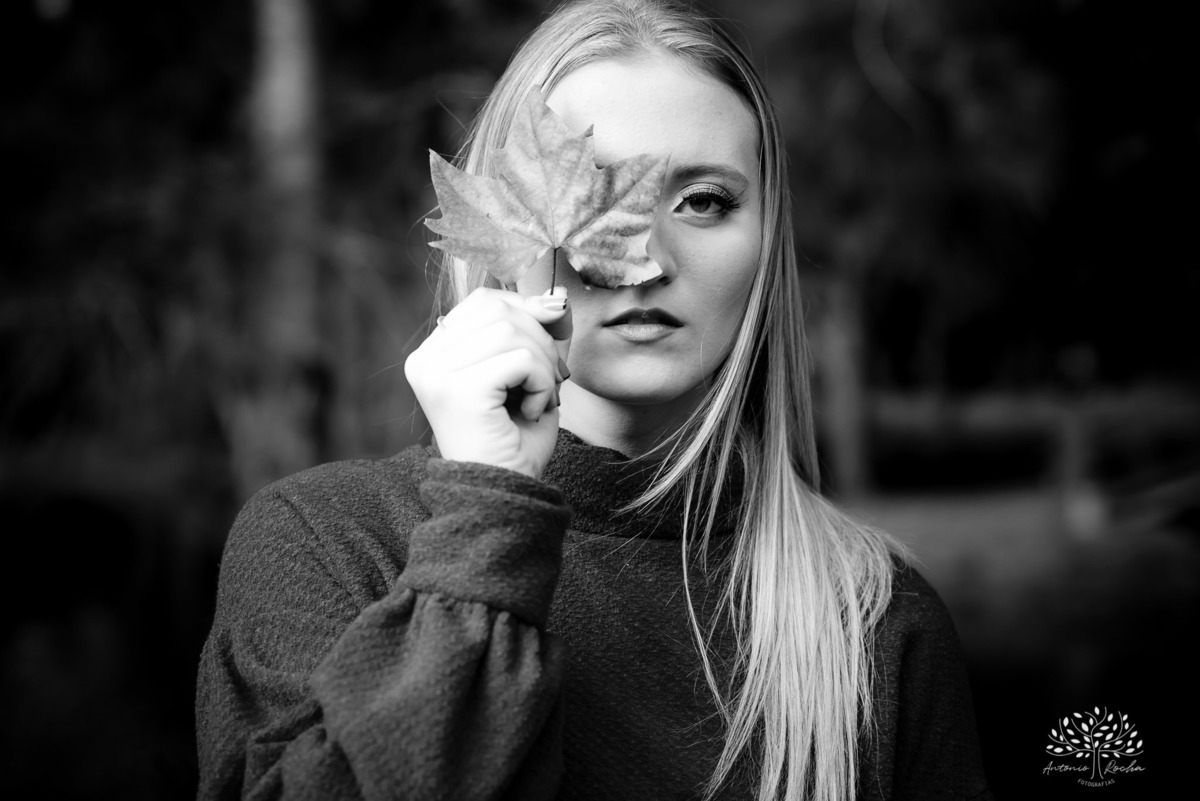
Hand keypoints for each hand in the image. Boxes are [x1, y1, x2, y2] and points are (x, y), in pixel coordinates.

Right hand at [405, 285, 570, 479]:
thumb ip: (533, 331)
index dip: (527, 313)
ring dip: (544, 365)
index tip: (549, 351)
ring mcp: (436, 373)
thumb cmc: (514, 441)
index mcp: (433, 354)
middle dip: (541, 339)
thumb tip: (554, 299)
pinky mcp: (458, 389)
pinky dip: (543, 384)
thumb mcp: (526, 373)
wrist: (503, 497)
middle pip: (498, 309)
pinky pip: (521, 359)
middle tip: (550, 382)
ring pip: (512, 330)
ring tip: (539, 400)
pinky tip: (532, 412)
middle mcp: (425, 360)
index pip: (484, 301)